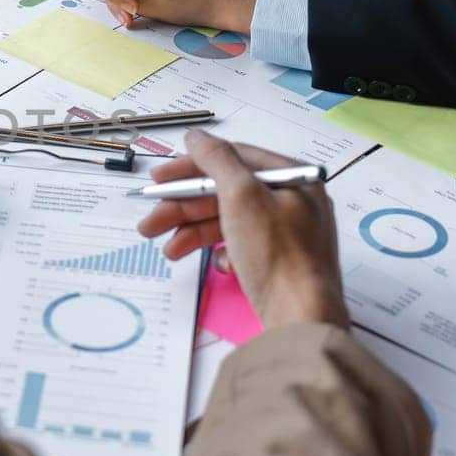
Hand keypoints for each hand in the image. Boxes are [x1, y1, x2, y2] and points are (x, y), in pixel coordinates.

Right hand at [136, 131, 347, 329]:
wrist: (301, 317)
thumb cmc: (280, 256)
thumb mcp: (242, 196)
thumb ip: (217, 161)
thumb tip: (199, 138)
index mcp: (292, 178)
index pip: (233, 159)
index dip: (192, 167)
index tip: (162, 177)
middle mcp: (292, 203)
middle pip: (225, 193)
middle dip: (185, 207)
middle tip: (154, 219)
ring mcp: (285, 235)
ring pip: (228, 223)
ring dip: (193, 232)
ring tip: (168, 248)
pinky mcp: (277, 263)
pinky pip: (240, 248)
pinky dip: (221, 253)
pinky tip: (217, 263)